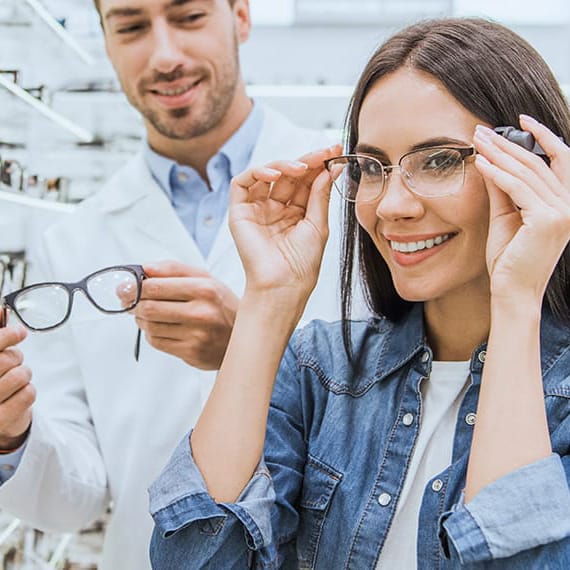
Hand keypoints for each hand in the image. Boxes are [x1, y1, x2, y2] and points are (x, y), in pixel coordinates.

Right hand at [0, 325, 33, 449]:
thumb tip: (1, 309)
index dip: (7, 336)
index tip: (19, 332)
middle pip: (5, 360)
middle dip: (15, 356)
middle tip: (14, 360)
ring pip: (20, 376)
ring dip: (24, 373)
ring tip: (16, 378)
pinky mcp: (0, 421)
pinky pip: (27, 394)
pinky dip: (28, 390)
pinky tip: (18, 393)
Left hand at [133, 261, 238, 369]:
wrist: (244, 337)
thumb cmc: (221, 305)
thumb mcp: (206, 279)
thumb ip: (174, 269)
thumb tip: (144, 268)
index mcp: (205, 289)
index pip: (156, 286)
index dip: (134, 286)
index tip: (124, 286)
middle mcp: (202, 313)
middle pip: (148, 307)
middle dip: (133, 303)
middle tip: (128, 300)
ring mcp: (197, 336)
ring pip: (150, 326)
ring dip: (141, 319)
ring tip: (147, 313)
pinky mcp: (191, 353)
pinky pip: (157, 342)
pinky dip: (152, 333)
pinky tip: (161, 327)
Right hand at [229, 145, 341, 298]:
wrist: (283, 286)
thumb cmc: (302, 264)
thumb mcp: (318, 225)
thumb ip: (320, 195)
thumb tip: (329, 169)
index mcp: (296, 213)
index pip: (306, 181)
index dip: (319, 165)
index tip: (336, 152)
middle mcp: (276, 208)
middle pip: (289, 175)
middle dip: (307, 160)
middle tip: (324, 152)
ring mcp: (257, 209)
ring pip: (267, 174)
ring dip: (285, 165)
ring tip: (302, 167)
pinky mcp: (239, 212)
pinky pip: (242, 183)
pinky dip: (257, 172)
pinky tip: (276, 175)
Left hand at [474, 116, 569, 302]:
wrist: (511, 292)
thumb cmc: (509, 260)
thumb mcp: (506, 217)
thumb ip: (503, 190)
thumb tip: (491, 160)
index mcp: (566, 203)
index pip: (560, 159)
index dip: (543, 136)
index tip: (520, 119)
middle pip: (538, 162)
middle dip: (508, 143)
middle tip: (482, 130)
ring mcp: (563, 213)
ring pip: (527, 172)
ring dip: (498, 153)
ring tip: (477, 140)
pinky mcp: (548, 220)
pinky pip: (517, 188)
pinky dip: (496, 173)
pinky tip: (480, 162)